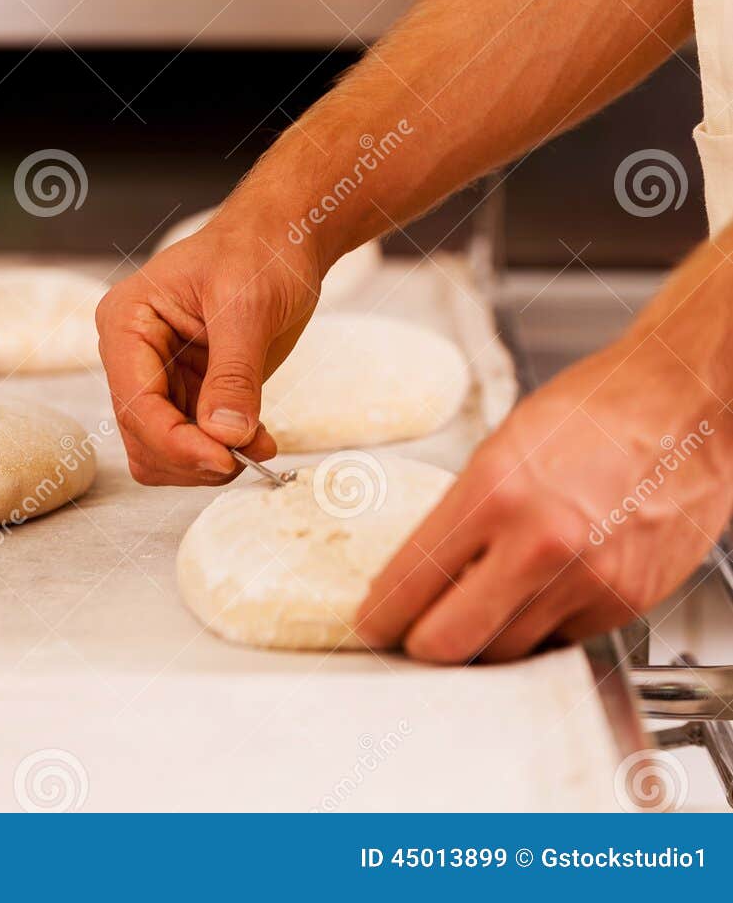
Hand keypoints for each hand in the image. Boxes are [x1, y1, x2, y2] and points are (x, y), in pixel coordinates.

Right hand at [97, 213, 319, 484]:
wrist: (283, 238)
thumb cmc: (257, 249)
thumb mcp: (248, 306)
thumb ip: (234, 374)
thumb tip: (225, 435)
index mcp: (127, 322)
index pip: (135, 403)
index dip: (176, 442)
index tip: (225, 458)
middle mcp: (133, 355)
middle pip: (143, 436)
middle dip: (193, 455)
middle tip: (248, 455)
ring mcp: (160, 376)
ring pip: (163, 450)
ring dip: (208, 462)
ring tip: (258, 445)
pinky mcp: (191, 391)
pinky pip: (193, 443)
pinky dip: (222, 452)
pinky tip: (257, 440)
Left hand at [355, 338, 732, 661]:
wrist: (685, 406)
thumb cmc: (599, 409)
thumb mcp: (506, 444)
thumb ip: (467, 511)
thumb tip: (427, 568)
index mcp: (495, 491)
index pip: (412, 581)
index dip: (381, 615)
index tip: (372, 623)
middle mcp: (539, 543)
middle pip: (450, 642)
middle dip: (422, 647)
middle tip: (412, 638)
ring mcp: (586, 580)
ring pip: (508, 652)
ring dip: (484, 643)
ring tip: (478, 616)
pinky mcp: (625, 602)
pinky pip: (563, 640)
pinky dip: (541, 630)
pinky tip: (539, 597)